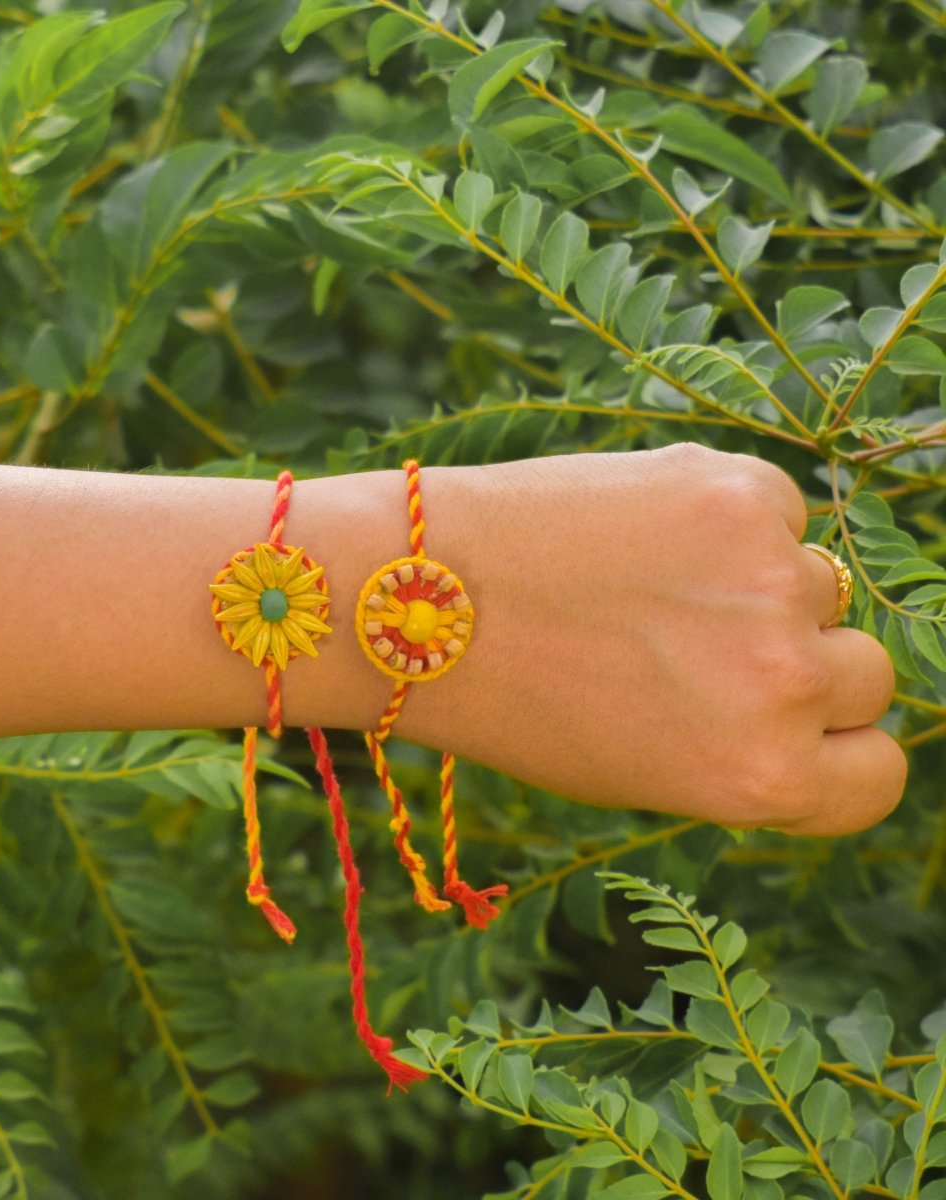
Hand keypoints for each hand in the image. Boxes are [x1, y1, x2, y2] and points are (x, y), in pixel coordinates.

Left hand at [310, 444, 904, 835]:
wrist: (421, 597)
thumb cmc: (516, 698)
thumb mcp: (640, 770)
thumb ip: (744, 749)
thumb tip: (816, 703)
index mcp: (762, 777)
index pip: (877, 774)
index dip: (835, 750)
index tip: (792, 726)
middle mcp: (788, 684)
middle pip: (865, 674)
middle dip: (802, 665)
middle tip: (704, 646)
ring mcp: (772, 577)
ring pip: (822, 585)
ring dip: (761, 587)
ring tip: (651, 585)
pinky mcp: (740, 489)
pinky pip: (776, 508)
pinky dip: (727, 519)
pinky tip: (639, 531)